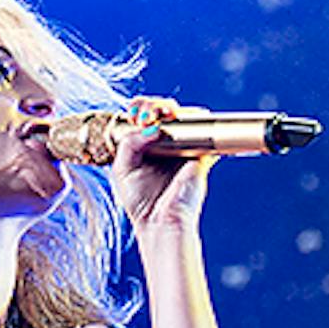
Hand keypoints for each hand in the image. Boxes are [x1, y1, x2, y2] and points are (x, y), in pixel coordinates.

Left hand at [111, 96, 215, 234]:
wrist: (161, 222)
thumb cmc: (141, 201)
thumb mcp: (122, 168)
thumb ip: (129, 143)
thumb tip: (152, 127)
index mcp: (148, 144)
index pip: (147, 114)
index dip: (141, 107)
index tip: (134, 115)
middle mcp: (168, 142)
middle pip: (166, 109)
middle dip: (153, 105)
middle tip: (144, 116)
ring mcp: (186, 146)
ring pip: (186, 114)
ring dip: (170, 109)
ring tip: (156, 118)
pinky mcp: (202, 155)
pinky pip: (206, 131)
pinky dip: (196, 122)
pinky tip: (178, 124)